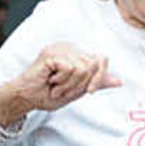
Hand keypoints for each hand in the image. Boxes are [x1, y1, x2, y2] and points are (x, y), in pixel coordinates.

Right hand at [0, 42, 121, 127]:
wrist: (25, 98)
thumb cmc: (47, 94)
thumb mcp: (77, 91)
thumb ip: (96, 83)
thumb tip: (119, 80)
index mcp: (77, 54)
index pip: (101, 59)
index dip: (100, 77)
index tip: (90, 91)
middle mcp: (70, 48)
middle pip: (93, 65)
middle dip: (80, 85)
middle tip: (63, 90)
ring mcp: (60, 48)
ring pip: (83, 68)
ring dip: (70, 85)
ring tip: (56, 87)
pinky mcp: (52, 53)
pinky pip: (71, 69)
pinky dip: (62, 81)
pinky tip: (51, 82)